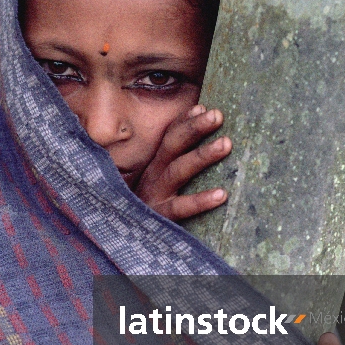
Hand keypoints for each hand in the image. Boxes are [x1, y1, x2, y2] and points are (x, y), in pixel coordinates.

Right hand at [135, 105, 231, 220]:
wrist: (117, 237)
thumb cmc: (146, 208)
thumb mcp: (155, 183)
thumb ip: (172, 164)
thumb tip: (198, 141)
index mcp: (153, 165)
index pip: (168, 137)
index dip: (184, 121)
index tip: (204, 107)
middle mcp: (151, 176)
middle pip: (172, 146)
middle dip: (194, 128)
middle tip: (218, 115)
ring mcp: (154, 196)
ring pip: (178, 171)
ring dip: (202, 155)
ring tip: (226, 144)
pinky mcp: (159, 218)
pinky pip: (180, 208)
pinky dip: (200, 200)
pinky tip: (222, 194)